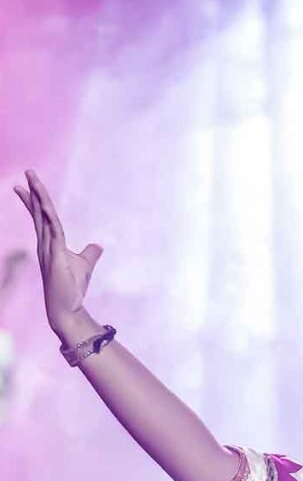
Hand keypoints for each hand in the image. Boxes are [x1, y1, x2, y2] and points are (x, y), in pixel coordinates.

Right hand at [12, 170, 102, 337]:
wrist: (68, 308)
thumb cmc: (73, 289)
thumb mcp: (85, 265)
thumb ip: (90, 253)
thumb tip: (98, 245)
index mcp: (50, 244)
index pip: (41, 218)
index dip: (34, 201)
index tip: (27, 184)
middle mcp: (45, 244)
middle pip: (38, 213)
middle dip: (33, 193)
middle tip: (28, 172)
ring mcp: (48, 250)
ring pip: (43, 219)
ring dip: (39, 199)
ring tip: (33, 180)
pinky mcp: (55, 258)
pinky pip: (53, 232)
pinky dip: (49, 218)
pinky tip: (46, 206)